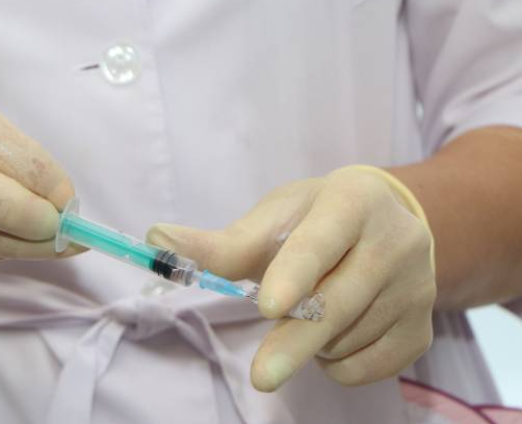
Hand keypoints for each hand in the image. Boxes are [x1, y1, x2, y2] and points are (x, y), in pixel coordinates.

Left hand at [147, 166, 435, 390]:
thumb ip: (222, 241)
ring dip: (311, 344)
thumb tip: (156, 240)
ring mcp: (417, 288)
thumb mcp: (276, 217)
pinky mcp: (423, 327)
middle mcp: (397, 242)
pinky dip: (339, 363)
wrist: (391, 222)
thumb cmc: (319, 218)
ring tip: (306, 312)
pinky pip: (372, 366)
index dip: (296, 273)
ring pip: (350, 339)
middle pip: (339, 304)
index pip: (323, 241)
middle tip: (260, 376)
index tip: (268, 306)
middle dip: (294, 342)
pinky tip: (332, 333)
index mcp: (353, 201)